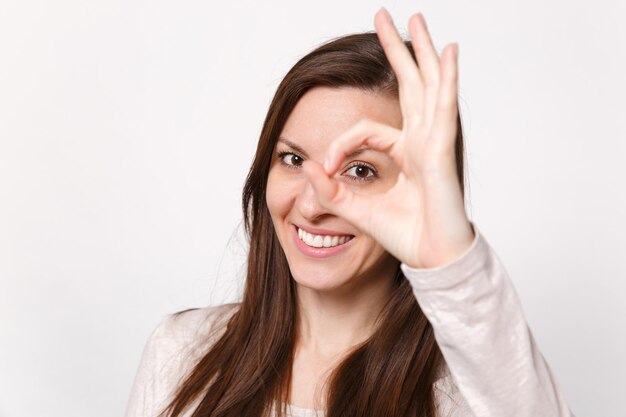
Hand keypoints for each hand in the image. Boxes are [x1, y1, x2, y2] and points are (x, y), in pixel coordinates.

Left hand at [301, 8, 474, 268]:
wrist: (431, 259)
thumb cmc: (405, 236)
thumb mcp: (356, 208)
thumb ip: (331, 189)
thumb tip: (306, 168)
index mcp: (405, 152)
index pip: (365, 131)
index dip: (340, 146)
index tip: (325, 168)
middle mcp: (422, 140)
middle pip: (410, 85)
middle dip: (397, 51)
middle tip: (384, 16)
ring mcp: (435, 142)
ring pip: (428, 85)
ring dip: (421, 50)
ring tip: (414, 19)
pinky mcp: (442, 150)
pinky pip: (443, 108)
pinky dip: (447, 78)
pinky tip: (447, 51)